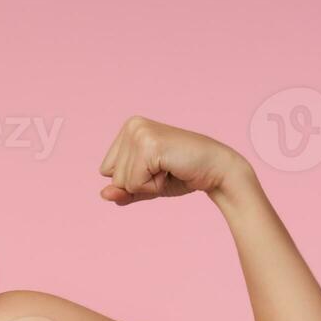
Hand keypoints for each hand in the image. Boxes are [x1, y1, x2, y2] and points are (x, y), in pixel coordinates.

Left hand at [97, 116, 246, 204]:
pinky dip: (153, 187)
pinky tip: (170, 170)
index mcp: (128, 128)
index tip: (157, 168)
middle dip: (139, 183)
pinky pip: (134, 183)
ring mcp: (139, 133)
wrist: (216, 170)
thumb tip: (103, 194)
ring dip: (147, 185)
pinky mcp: (149, 145)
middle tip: (166, 170)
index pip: (106, 170)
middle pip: (112, 176)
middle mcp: (132, 125)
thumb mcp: (146, 185)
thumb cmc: (182, 175)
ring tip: (169, 169)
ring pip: (122, 182)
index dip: (131, 180)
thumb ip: (123, 191)